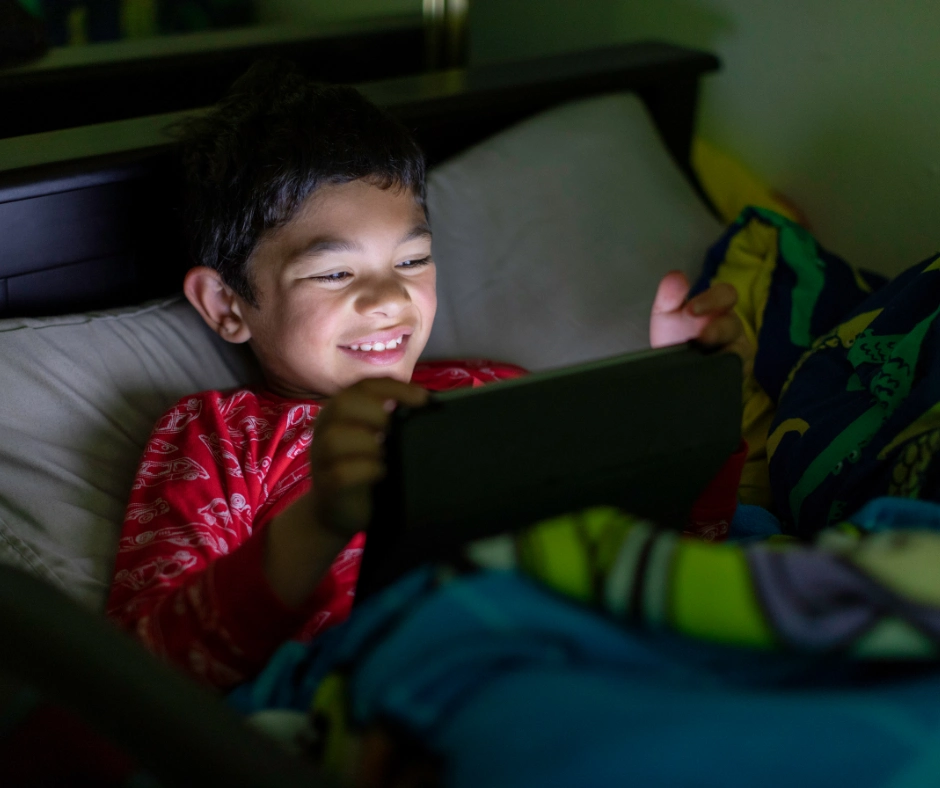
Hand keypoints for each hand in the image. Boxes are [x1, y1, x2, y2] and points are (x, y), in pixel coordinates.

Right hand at [310, 377, 427, 537]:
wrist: (339, 513)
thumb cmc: (365, 469)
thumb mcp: (379, 439)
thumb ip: (393, 419)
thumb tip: (428, 404)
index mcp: (341, 411)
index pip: (364, 386)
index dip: (394, 387)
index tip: (423, 398)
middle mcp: (326, 428)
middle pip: (343, 404)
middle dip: (376, 411)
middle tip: (397, 428)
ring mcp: (322, 458)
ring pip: (335, 438)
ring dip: (368, 442)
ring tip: (387, 452)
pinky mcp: (326, 485)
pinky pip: (341, 473)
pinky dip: (366, 469)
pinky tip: (382, 472)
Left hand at [649, 270, 752, 374]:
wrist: (672, 369)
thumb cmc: (675, 335)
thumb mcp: (667, 314)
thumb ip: (670, 296)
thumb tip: (676, 276)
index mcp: (717, 307)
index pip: (726, 295)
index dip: (711, 300)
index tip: (689, 311)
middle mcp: (730, 327)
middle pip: (733, 325)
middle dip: (717, 330)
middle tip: (701, 337)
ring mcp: (736, 352)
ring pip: (738, 352)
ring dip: (722, 354)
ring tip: (705, 360)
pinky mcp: (735, 374)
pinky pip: (735, 373)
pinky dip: (725, 373)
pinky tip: (711, 376)